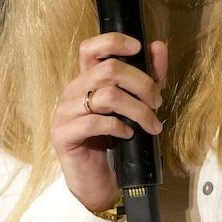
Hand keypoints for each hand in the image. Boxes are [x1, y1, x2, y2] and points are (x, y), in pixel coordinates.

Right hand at [50, 32, 167, 213]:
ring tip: (151, 124)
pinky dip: (118, 126)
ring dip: (137, 109)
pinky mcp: (62, 134)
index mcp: (86, 79)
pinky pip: (94, 122)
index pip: (90, 48)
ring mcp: (65, 112)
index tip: (138, 48)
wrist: (98, 180)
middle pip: (108, 69)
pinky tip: (128, 134)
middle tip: (157, 103)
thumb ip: (147, 76)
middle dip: (141, 84)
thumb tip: (159, 47)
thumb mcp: (136, 104)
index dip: (113, 42)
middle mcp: (73, 90)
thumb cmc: (116, 139)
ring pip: (106, 95)